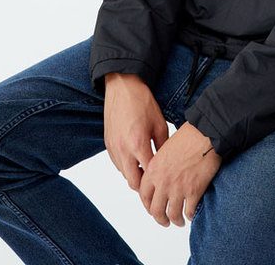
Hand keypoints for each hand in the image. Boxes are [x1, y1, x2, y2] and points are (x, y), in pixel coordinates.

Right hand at [103, 73, 169, 191]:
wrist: (122, 87)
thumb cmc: (142, 102)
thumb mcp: (160, 124)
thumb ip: (163, 146)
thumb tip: (167, 162)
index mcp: (138, 144)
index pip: (148, 176)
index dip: (157, 182)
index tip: (165, 185)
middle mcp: (122, 149)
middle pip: (133, 182)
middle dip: (145, 186)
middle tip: (156, 183)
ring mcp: (113, 148)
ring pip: (124, 174)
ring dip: (135, 175)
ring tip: (147, 170)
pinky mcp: (107, 144)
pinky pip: (117, 164)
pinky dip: (126, 166)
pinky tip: (136, 159)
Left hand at [138, 121, 221, 226]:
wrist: (204, 135)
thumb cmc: (188, 137)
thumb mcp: (165, 150)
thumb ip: (159, 166)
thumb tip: (160, 179)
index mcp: (153, 170)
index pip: (144, 195)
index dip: (148, 205)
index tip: (152, 208)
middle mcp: (163, 182)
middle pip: (156, 210)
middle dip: (160, 219)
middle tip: (165, 221)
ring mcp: (178, 188)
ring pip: (172, 215)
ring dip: (175, 221)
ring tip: (179, 221)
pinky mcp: (193, 192)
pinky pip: (188, 211)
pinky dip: (189, 215)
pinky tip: (191, 213)